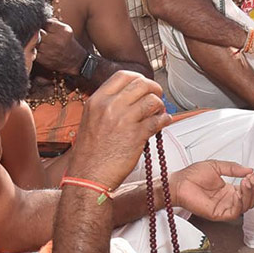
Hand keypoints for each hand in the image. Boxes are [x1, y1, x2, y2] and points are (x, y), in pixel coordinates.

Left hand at [33, 17, 87, 73]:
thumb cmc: (67, 43)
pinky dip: (33, 47)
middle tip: (35, 30)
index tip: (41, 23)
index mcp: (63, 31)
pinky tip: (36, 46)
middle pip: (38, 31)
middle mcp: (56, 41)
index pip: (45, 22)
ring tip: (37, 38)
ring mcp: (49, 51)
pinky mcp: (43, 59)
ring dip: (33, 39)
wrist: (74, 61)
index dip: (41, 22)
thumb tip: (42, 17)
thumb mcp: (66, 30)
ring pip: (34, 40)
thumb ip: (54, 23)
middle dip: (36, 30)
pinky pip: (32, 50)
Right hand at [72, 71, 168, 186]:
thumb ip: (107, 106)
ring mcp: (123, 120)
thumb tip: (129, 98)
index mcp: (97, 101)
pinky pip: (158, 120)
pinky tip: (163, 123)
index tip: (144, 85)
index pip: (123, 76)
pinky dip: (164, 120)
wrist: (88, 177)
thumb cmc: (90, 154)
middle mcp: (109, 106)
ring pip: (152, 100)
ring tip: (159, 112)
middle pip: (141, 84)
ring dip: (160, 106)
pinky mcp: (136, 135)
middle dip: (154, 89)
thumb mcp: (90, 120)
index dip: (139, 78)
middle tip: (157, 97)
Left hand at [169, 160, 253, 221]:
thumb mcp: (216, 166)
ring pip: (245, 207)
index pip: (247, 191)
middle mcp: (227, 200)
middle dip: (253, 189)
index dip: (252, 183)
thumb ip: (233, 168)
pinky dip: (240, 204)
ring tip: (246, 183)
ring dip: (249, 195)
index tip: (251, 174)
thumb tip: (249, 170)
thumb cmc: (191, 175)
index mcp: (227, 190)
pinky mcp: (218, 214)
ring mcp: (223, 207)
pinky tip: (238, 193)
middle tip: (250, 179)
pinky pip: (234, 213)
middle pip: (249, 200)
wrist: (179, 183)